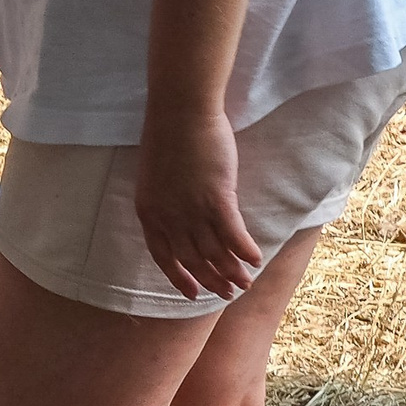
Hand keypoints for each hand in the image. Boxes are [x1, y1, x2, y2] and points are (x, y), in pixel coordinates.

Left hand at [133, 101, 261, 300]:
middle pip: (192, 260)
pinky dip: (245, 251)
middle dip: (211, 280)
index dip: (179, 278)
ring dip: (232, 272)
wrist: (179, 111)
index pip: (163, 257)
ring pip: (215, 253)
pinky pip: (234, 235)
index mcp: (148, 212)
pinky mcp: (217, 199)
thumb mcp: (155, 178)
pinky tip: (256, 259)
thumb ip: (165, 203)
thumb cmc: (166, 137)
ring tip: (245, 283)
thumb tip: (181, 222)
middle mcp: (169, 217)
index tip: (193, 294)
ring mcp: (193, 210)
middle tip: (228, 293)